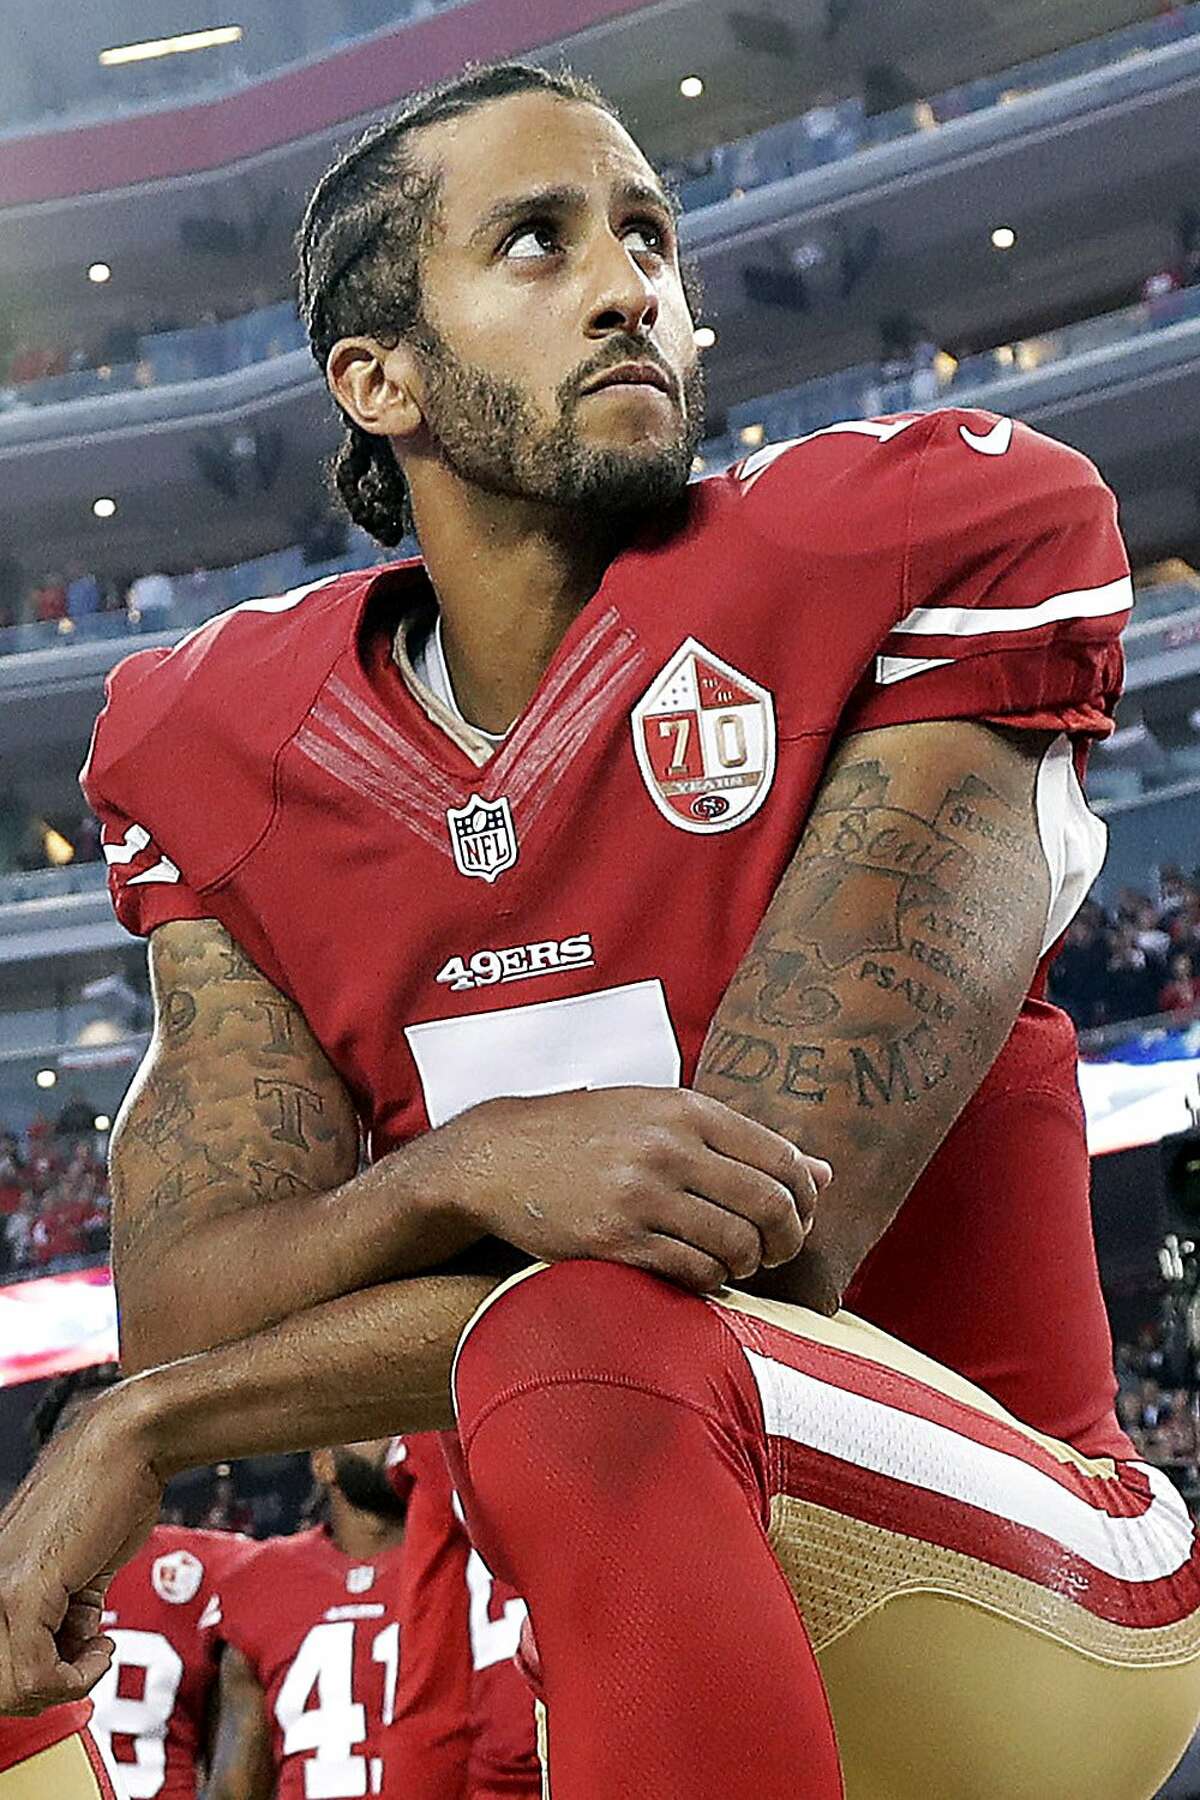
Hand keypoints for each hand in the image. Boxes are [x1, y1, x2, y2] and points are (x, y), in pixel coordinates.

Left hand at [0, 1386, 160, 1715]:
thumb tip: (68, 1658)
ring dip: (69, 1685)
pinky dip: (81, 1674)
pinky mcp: (25, 1591)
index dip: (41, 1682)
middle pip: (1, 1691)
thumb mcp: (79, 1567)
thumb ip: (62, 1612)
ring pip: (15, 1692)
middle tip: (86, 1661)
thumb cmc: (113, 1491)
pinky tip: (102, 1641)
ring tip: (96, 1647)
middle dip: (52, 1691)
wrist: (128, 1445)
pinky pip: (39, 1674)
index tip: (78, 1660)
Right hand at [425, 1087, 830, 1292]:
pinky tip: (694, 1271)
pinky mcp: (616, 1241)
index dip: (805, 1200)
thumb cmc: (589, 1134)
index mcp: (686, 1109)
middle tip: (774, 1251)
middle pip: (770, 1208)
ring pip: (737, 1248)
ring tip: (731, 1262)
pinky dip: (707, 1281)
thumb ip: (741, 1140)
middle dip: (786, 1240)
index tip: (797, 1218)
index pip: (783, 1160)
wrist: (500, 1157)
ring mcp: (641, 1196)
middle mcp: (668, 1148)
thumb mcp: (661, 1113)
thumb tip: (825, 1173)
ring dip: (745, 1266)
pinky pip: (693, 1274)